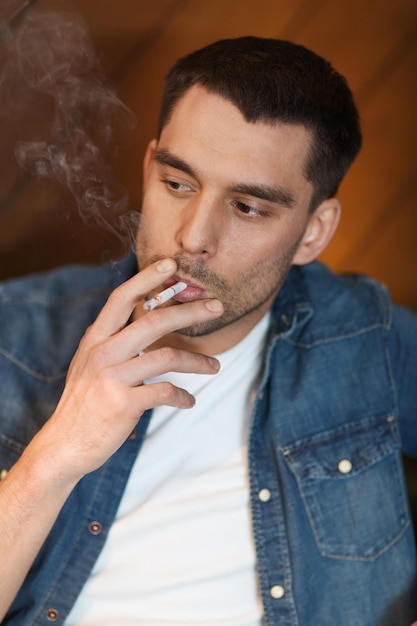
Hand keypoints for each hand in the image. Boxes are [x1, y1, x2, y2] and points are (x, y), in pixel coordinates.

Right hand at [28, 258, 222, 484]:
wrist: (64, 444)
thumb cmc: (83, 402)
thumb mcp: (90, 363)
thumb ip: (112, 341)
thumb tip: (140, 320)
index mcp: (96, 338)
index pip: (122, 298)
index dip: (148, 278)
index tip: (172, 265)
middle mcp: (102, 352)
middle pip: (153, 320)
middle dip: (190, 310)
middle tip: (217, 307)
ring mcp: (112, 377)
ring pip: (167, 356)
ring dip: (197, 361)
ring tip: (215, 367)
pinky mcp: (123, 404)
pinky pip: (166, 393)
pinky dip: (183, 397)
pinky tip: (189, 401)